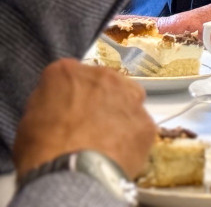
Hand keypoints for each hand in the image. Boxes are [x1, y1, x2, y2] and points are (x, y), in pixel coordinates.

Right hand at [14, 59, 155, 178]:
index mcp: (67, 72)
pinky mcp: (147, 120)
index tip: (65, 110)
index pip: (69, 76)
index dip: (68, 95)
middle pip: (103, 83)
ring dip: (119, 114)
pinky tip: (118, 153)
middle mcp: (104, 76)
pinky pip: (139, 126)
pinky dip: (131, 137)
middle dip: (98, 100)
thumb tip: (58, 106)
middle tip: (87, 126)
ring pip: (127, 100)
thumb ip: (47, 103)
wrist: (74, 173)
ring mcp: (131, 96)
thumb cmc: (43, 149)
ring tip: (105, 139)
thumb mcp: (28, 121)